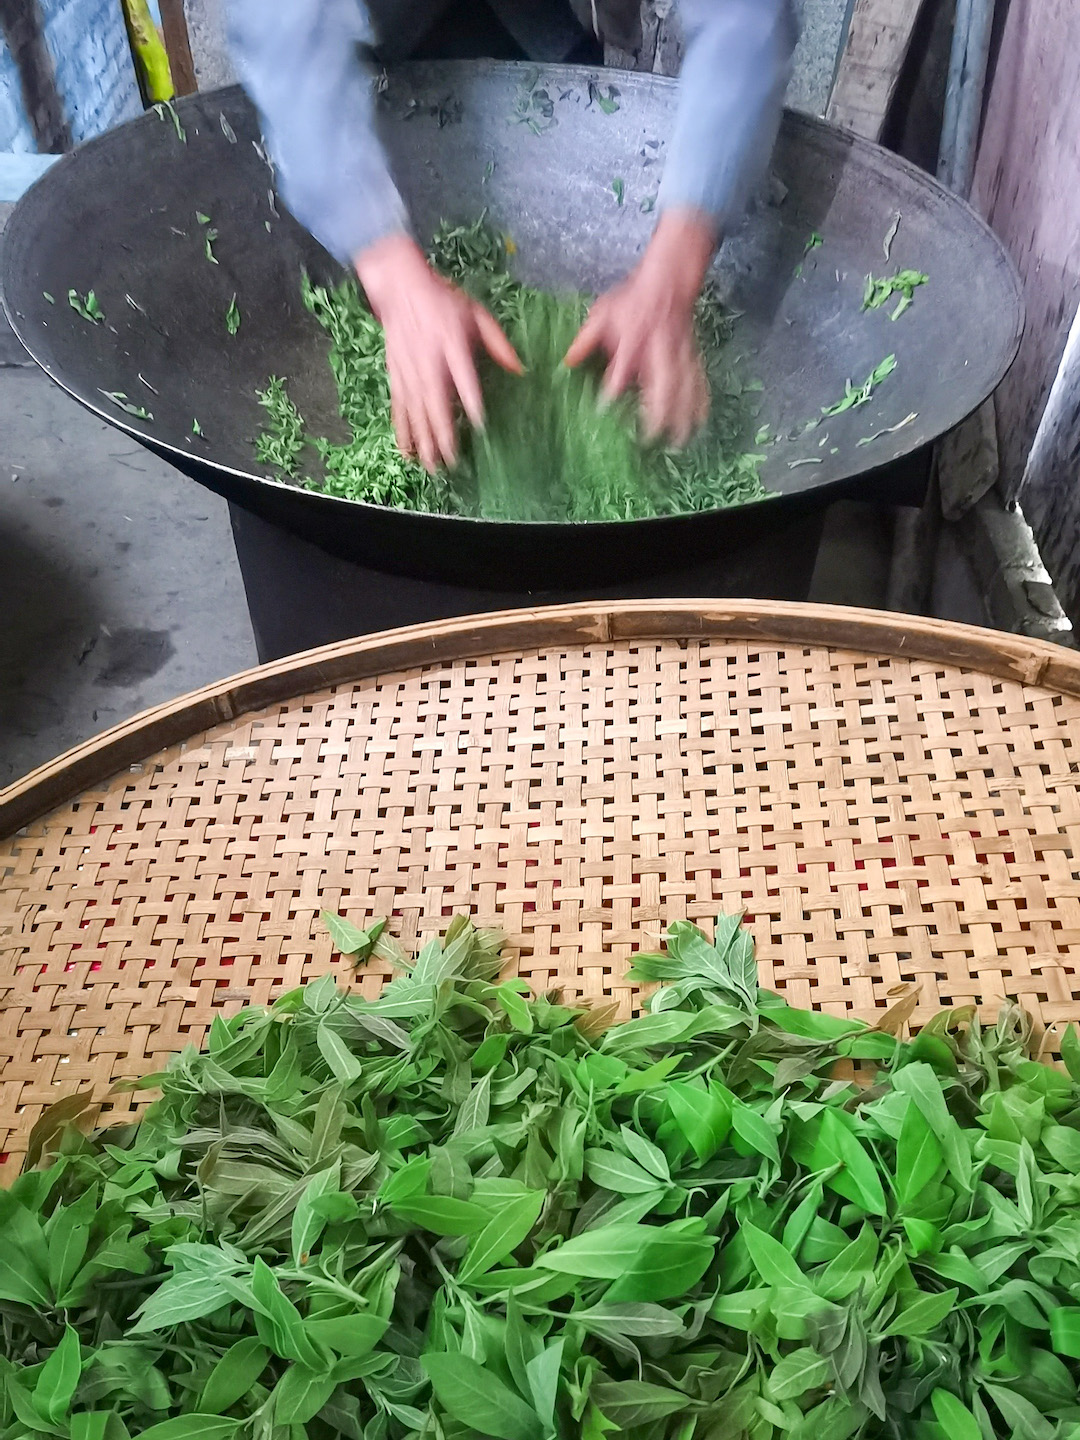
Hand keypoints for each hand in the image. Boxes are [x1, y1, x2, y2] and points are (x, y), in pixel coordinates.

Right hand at [355, 234, 521, 471]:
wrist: (401, 288)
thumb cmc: (445, 302)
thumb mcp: (476, 314)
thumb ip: (498, 342)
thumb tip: (520, 369)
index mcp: (451, 342)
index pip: (463, 376)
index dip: (469, 400)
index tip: (480, 424)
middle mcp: (429, 360)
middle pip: (435, 402)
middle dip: (442, 433)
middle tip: (453, 461)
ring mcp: (410, 370)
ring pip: (416, 411)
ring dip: (423, 441)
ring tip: (432, 467)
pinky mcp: (396, 376)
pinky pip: (399, 408)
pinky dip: (402, 431)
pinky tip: (408, 452)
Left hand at [565, 209, 716, 446]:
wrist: (668, 281)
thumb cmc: (631, 299)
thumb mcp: (602, 312)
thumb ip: (585, 339)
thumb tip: (567, 362)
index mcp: (633, 339)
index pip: (622, 369)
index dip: (613, 389)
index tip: (604, 409)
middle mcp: (657, 350)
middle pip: (662, 385)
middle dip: (659, 413)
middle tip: (652, 438)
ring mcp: (677, 354)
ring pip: (683, 388)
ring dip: (682, 416)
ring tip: (679, 442)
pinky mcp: (690, 356)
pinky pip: (698, 381)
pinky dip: (700, 403)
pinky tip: (700, 422)